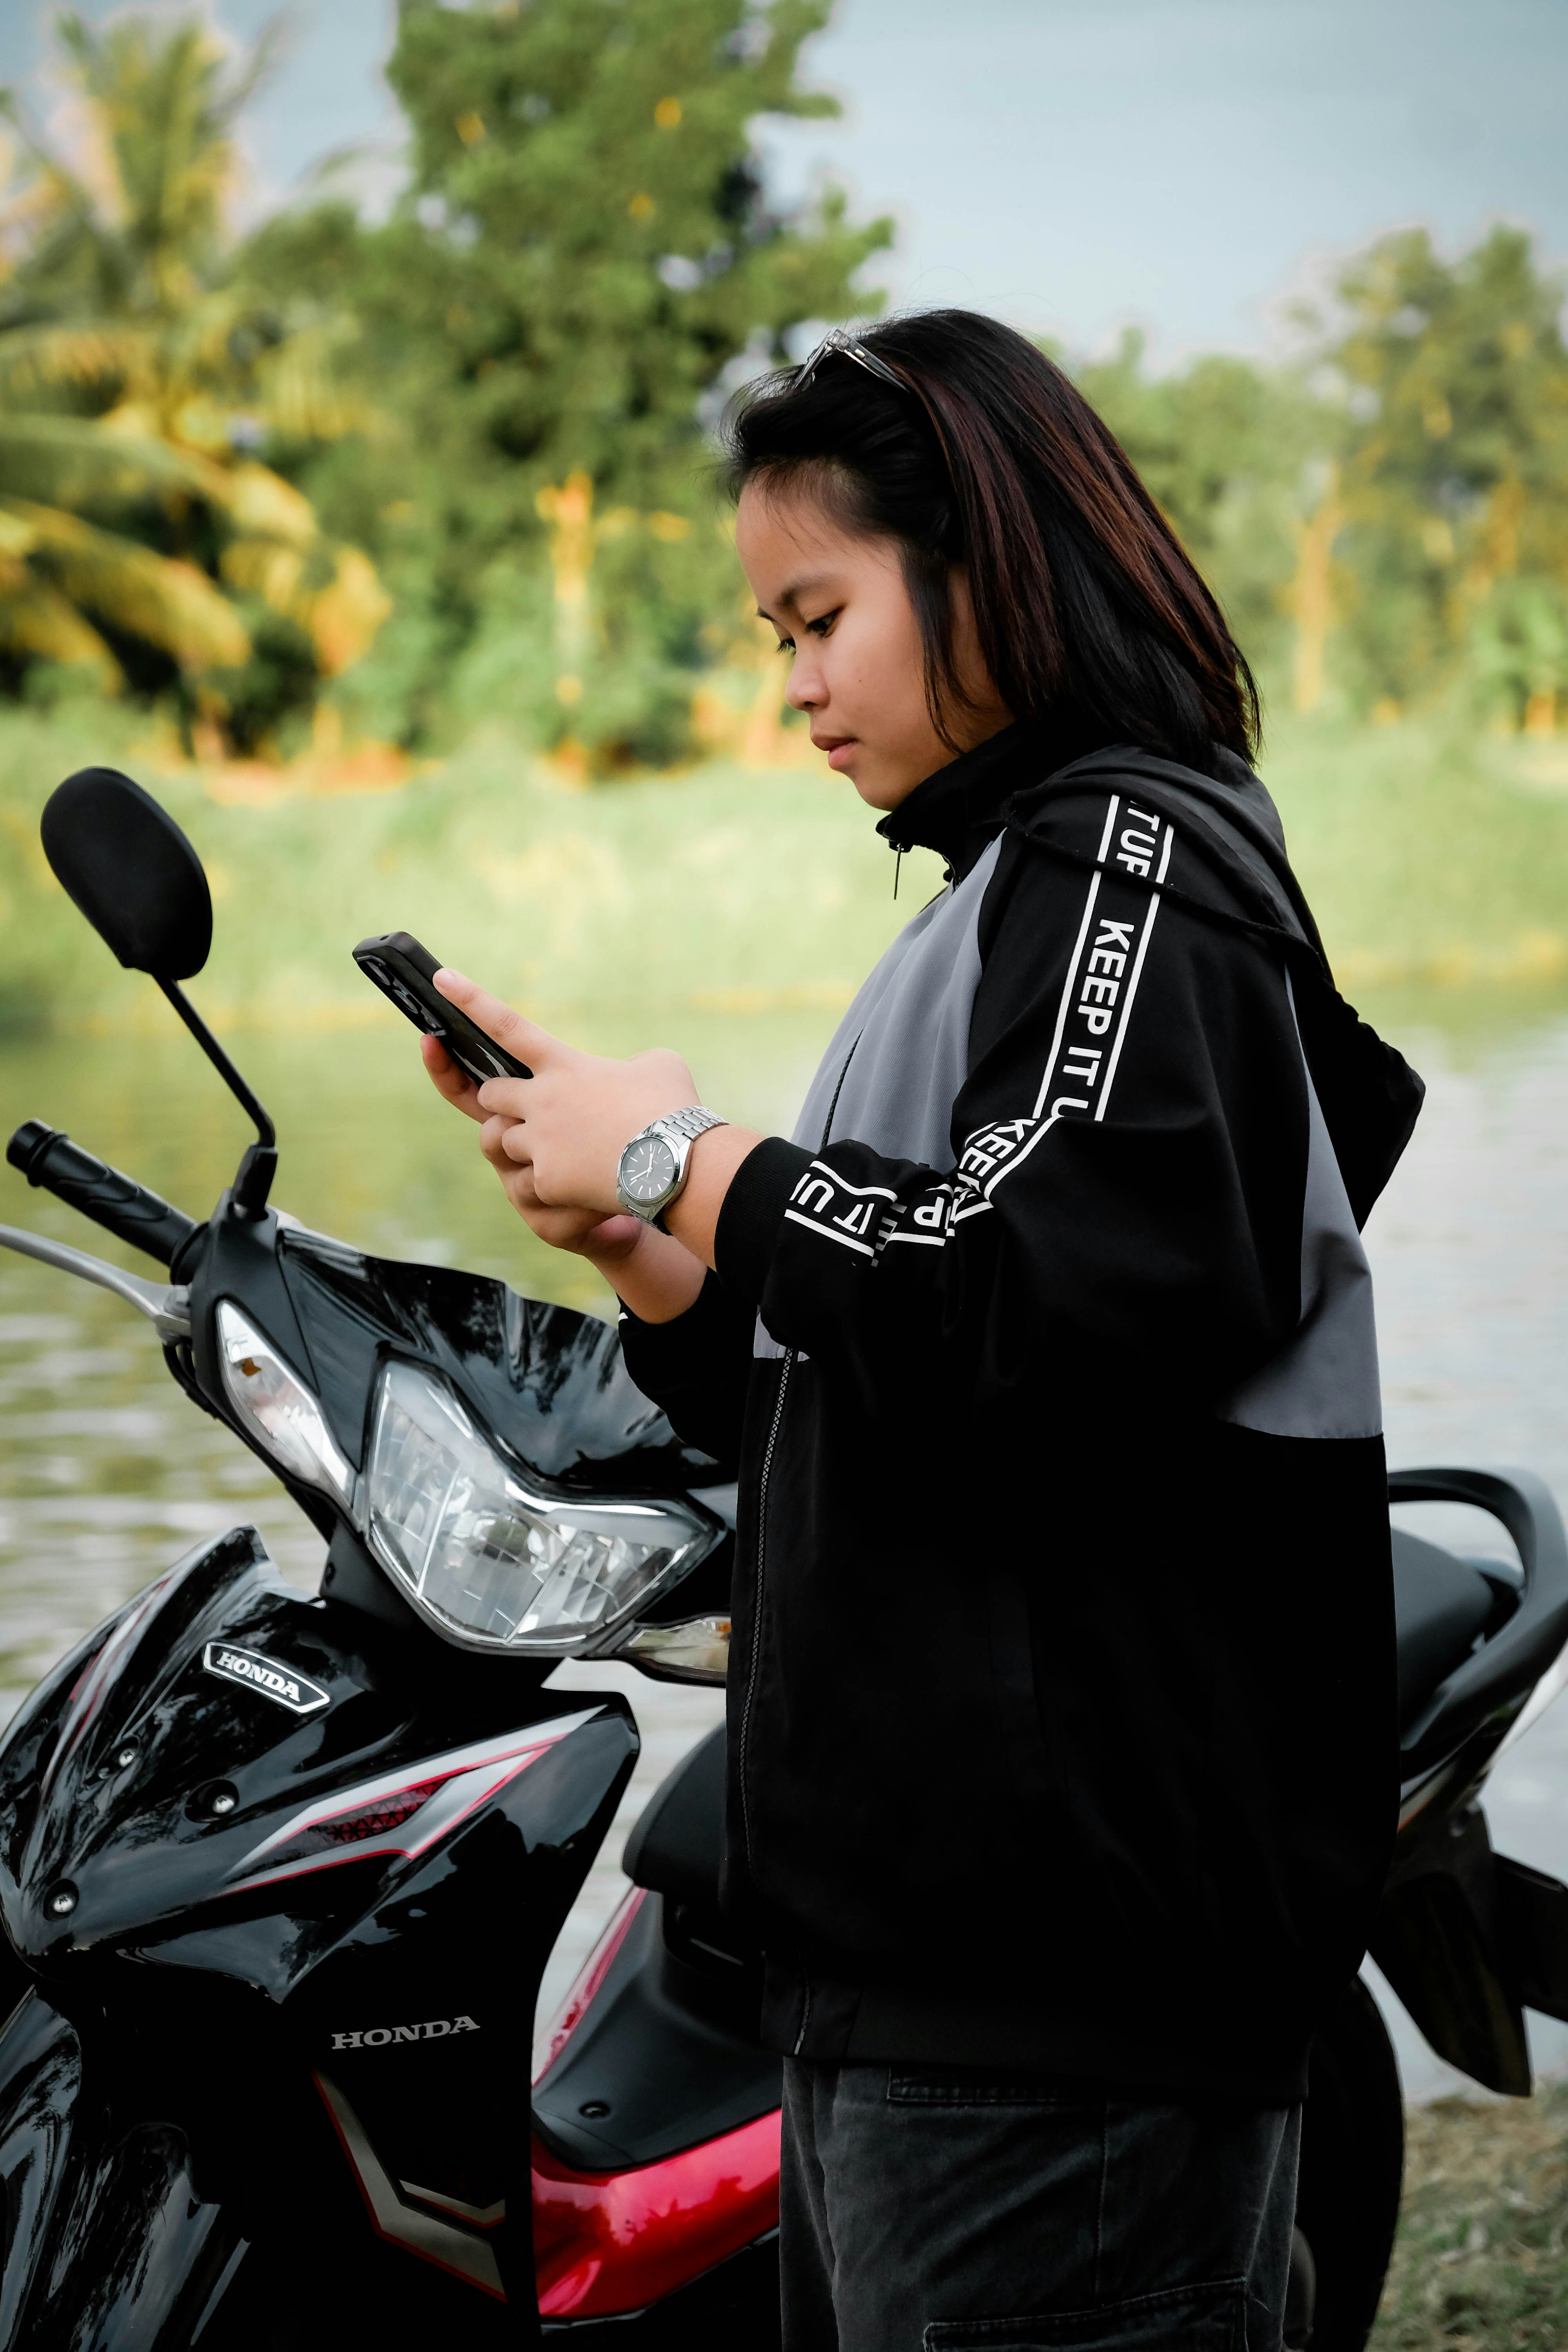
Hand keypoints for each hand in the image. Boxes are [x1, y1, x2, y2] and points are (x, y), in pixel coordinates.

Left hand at [429, 969, 701, 1218]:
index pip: (508, 1025)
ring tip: (568, 1154)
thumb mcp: (661, 1066)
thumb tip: (630, 1075)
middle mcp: (543, 1100)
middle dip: (499, 1102)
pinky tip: (584, 1187)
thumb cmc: (674, 1110)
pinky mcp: (545, 1181)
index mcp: (565, 1066)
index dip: (472, 1000)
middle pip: (491, 1094)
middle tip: (528, 1111)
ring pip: (502, 1141)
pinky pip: (527, 1183)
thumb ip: (632, 1064)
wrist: (677, 1166)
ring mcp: (541, 1141)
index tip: (443, 979)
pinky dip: (549, 1186)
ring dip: (526, 1146)